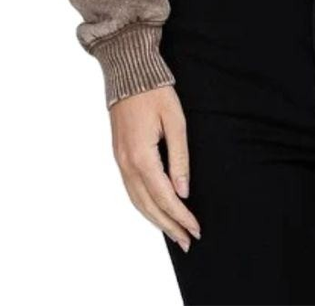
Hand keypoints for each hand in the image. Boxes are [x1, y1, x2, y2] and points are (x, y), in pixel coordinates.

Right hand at [110, 86, 200, 250]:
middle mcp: (126, 163)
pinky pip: (130, 190)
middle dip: (168, 225)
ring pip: (136, 201)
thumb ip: (179, 158)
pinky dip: (143, 205)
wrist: (128, 73)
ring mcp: (119, 160)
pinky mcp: (119, 155)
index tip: (195, 229)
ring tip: (173, 233)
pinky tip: (154, 210)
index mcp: (141, 156)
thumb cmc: (155, 93)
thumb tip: (183, 191)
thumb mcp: (175, 121)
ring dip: (155, 220)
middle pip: (148, 205)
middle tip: (187, 241)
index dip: (180, 215)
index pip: (164, 196)